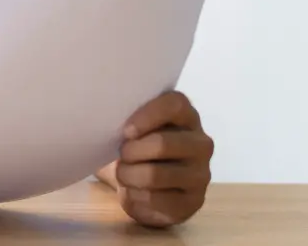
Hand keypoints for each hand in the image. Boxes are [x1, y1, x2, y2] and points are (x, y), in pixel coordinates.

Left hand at [110, 91, 212, 227]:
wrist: (148, 185)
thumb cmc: (139, 145)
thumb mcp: (137, 125)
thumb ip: (130, 116)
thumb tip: (105, 113)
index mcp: (187, 116)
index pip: (175, 105)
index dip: (148, 115)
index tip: (125, 130)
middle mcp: (201, 143)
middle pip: (162, 143)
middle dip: (131, 151)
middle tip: (121, 155)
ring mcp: (200, 174)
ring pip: (155, 175)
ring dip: (128, 175)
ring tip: (122, 173)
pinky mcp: (193, 202)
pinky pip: (156, 200)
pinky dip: (134, 196)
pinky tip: (131, 191)